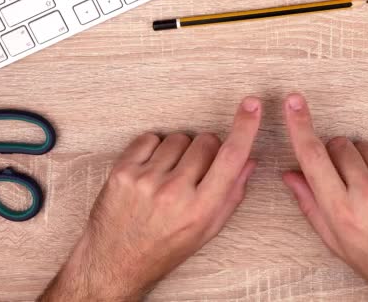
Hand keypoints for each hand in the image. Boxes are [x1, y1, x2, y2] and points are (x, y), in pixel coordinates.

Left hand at [40, 97, 261, 301]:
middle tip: (195, 172)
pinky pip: (150, 138)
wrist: (115, 261)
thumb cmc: (166, 247)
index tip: (252, 106)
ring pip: (179, 138)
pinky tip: (151, 170)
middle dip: (206, 151)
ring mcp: (145, 180)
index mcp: (201, 209)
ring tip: (168, 175)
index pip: (231, 157)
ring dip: (179, 151)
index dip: (245, 127)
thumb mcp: (207, 229)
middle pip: (206, 141)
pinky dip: (154, 149)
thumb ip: (232, 194)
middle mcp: (174, 193)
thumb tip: (250, 160)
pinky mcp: (122, 172)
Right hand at [282, 93, 367, 301]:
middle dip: (336, 155)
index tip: (293, 103)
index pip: (313, 157)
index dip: (299, 126)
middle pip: (340, 145)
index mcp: (343, 211)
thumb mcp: (336, 241)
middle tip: (344, 178)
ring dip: (362, 160)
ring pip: (366, 147)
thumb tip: (290, 174)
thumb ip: (310, 203)